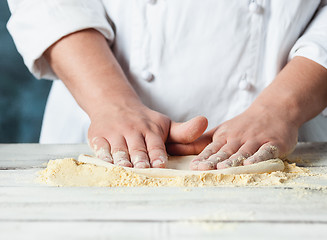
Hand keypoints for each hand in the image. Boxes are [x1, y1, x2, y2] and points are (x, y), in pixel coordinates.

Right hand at [88, 102, 207, 167]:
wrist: (114, 104)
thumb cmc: (143, 120)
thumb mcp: (164, 124)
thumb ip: (184, 131)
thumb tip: (205, 122)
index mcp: (150, 130)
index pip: (156, 145)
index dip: (158, 155)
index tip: (160, 165)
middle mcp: (132, 131)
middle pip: (137, 149)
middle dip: (141, 160)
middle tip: (144, 170)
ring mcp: (114, 133)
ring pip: (119, 150)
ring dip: (123, 161)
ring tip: (127, 170)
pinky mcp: (98, 137)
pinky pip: (101, 148)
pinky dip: (104, 157)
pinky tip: (108, 164)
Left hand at [168, 104, 297, 169]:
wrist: (276, 108)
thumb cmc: (245, 124)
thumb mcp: (223, 130)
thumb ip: (205, 141)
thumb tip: (180, 149)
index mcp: (225, 136)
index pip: (212, 149)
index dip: (203, 158)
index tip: (193, 167)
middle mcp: (238, 138)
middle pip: (225, 152)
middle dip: (214, 161)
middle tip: (203, 170)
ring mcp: (256, 140)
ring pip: (243, 152)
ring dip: (232, 161)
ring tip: (222, 169)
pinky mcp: (273, 143)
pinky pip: (265, 152)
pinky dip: (258, 158)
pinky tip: (250, 164)